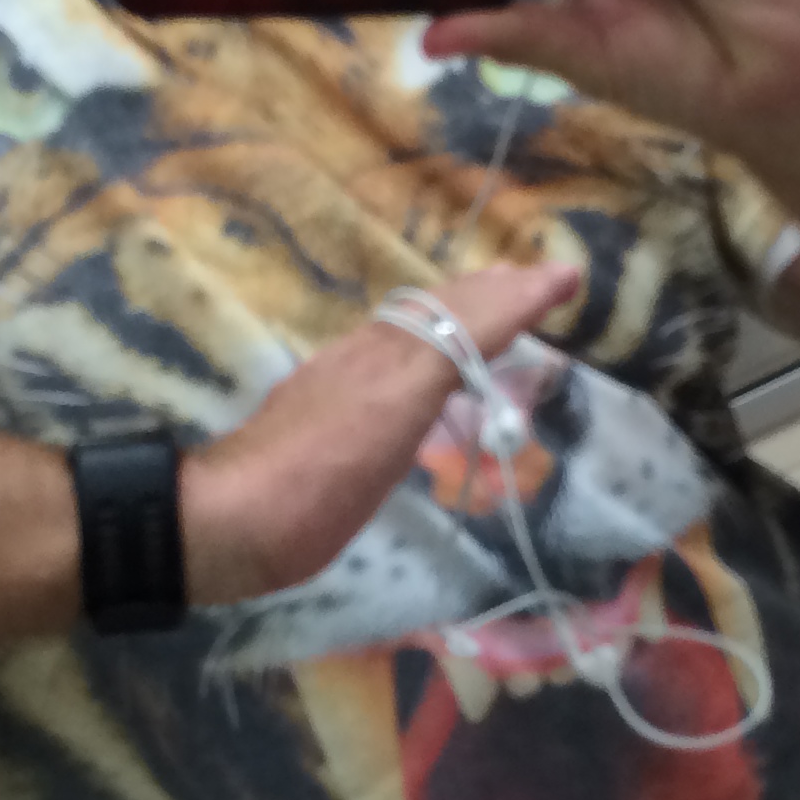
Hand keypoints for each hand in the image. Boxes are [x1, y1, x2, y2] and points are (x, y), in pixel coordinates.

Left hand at [179, 261, 579, 604]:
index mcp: (393, 352)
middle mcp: (371, 357)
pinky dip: (436, 354)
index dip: (521, 294)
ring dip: (466, 317)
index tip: (569, 276)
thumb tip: (503, 293)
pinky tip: (433, 376)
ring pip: (418, 335)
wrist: (230, 523)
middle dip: (495, 292)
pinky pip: (398, 367)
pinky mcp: (332, 422)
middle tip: (539, 281)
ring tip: (500, 311)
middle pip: (441, 311)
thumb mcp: (393, 407)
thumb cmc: (319, 477)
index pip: (470, 309)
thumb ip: (446, 350)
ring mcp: (346, 386)